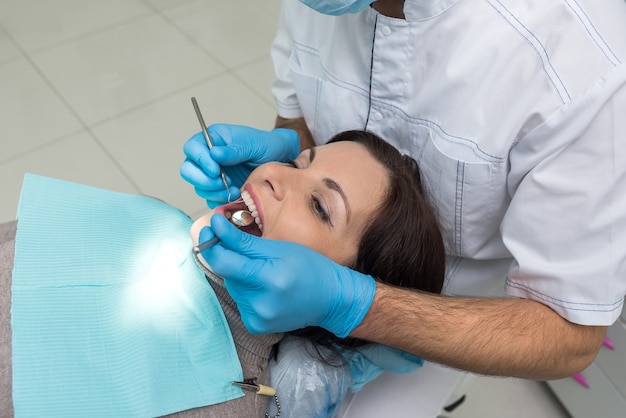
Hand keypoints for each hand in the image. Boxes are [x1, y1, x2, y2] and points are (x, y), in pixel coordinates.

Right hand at [180, 124, 299, 207]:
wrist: (283, 161)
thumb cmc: (269, 146)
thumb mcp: (255, 144)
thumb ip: (235, 150)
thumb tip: (214, 154)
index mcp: (215, 140)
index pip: (193, 148)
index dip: (199, 159)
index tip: (215, 169)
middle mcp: (210, 157)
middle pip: (189, 169)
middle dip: (202, 179)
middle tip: (220, 183)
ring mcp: (214, 174)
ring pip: (199, 186)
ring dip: (213, 191)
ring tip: (232, 189)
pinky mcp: (220, 189)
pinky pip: (211, 198)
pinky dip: (220, 200)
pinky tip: (235, 195)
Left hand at [197, 215, 375, 336]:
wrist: (331, 299)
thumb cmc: (310, 267)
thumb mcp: (280, 247)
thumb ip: (244, 241)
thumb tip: (216, 226)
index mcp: (270, 279)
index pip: (224, 263)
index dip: (212, 243)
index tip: (212, 225)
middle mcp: (262, 303)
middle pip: (228, 273)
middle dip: (232, 258)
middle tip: (249, 249)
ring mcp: (258, 318)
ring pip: (233, 287)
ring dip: (240, 275)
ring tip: (264, 271)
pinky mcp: (256, 326)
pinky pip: (240, 301)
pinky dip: (246, 290)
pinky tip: (264, 287)